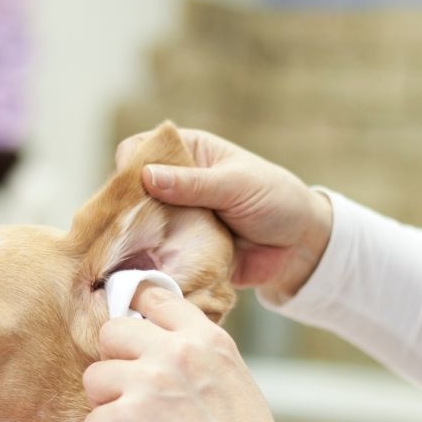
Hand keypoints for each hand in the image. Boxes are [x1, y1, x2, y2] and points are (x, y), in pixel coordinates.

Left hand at [81, 285, 306, 421]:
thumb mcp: (234, 380)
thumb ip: (197, 357)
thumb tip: (161, 347)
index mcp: (206, 339)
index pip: (155, 298)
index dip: (137, 316)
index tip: (133, 337)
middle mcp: (174, 353)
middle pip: (112, 332)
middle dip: (115, 361)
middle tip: (128, 391)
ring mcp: (145, 384)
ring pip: (94, 377)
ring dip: (107, 404)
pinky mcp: (122, 421)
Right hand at [115, 127, 333, 302]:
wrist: (300, 248)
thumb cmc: (275, 200)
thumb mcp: (236, 185)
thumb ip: (193, 183)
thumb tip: (146, 176)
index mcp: (187, 153)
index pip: (141, 148)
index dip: (128, 165)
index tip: (125, 188)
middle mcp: (174, 184)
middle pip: (130, 191)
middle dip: (123, 209)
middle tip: (121, 228)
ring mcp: (175, 219)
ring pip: (138, 226)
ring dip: (133, 240)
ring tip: (124, 254)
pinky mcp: (180, 251)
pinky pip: (155, 256)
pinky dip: (148, 264)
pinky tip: (139, 273)